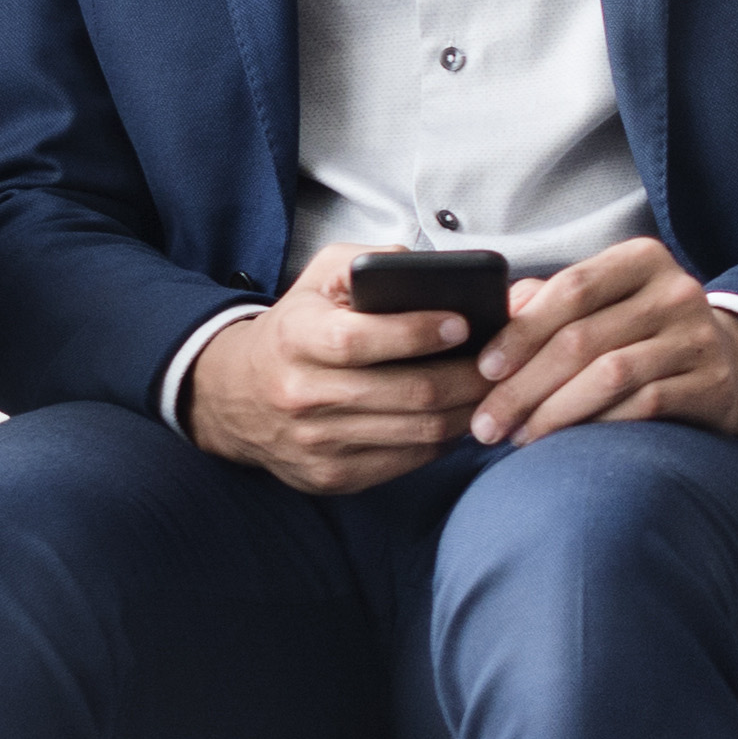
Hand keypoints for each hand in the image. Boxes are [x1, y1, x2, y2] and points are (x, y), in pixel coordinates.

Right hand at [187, 240, 489, 495]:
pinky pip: (408, 460)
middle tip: (502, 361)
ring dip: (467, 410)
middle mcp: (301, 394)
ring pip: (418, 431)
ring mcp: (317, 443)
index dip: (418, 332)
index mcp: (295, 338)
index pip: (361, 339)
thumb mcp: (317, 279)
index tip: (463, 322)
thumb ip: (369, 262)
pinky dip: (443, 439)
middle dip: (468, 376)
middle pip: (409, 392)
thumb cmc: (294, 329)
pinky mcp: (332, 476)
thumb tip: (429, 269)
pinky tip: (458, 416)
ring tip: (492, 388)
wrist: (236, 396)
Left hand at [478, 236, 737, 446]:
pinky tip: (569, 442)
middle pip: (583, 338)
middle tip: (488, 424)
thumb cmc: (643, 331)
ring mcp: (699, 338)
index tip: (485, 369)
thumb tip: (490, 320)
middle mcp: (676, 291)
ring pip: (610, 375)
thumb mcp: (603, 302)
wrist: (731, 361)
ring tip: (520, 436)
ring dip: (554, 412)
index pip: (572, 289)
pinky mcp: (713, 383)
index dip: (522, 331)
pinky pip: (645, 406)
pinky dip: (598, 425)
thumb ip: (547, 302)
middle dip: (524, 386)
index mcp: (642, 260)